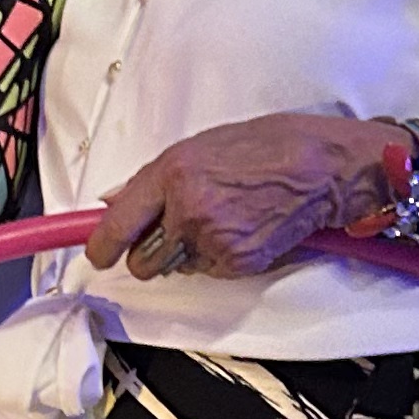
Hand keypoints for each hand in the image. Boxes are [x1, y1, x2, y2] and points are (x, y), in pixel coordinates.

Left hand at [87, 113, 409, 279]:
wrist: (321, 167)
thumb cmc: (268, 146)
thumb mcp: (201, 146)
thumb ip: (155, 178)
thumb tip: (115, 201)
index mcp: (172, 173)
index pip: (117, 223)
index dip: (101, 246)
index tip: (98, 255)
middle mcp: (187, 209)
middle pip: (143, 260)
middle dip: (151, 254)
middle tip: (174, 234)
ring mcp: (213, 239)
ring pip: (177, 269)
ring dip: (187, 255)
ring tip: (220, 221)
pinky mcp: (237, 262)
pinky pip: (210, 272)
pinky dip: (220, 258)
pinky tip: (241, 230)